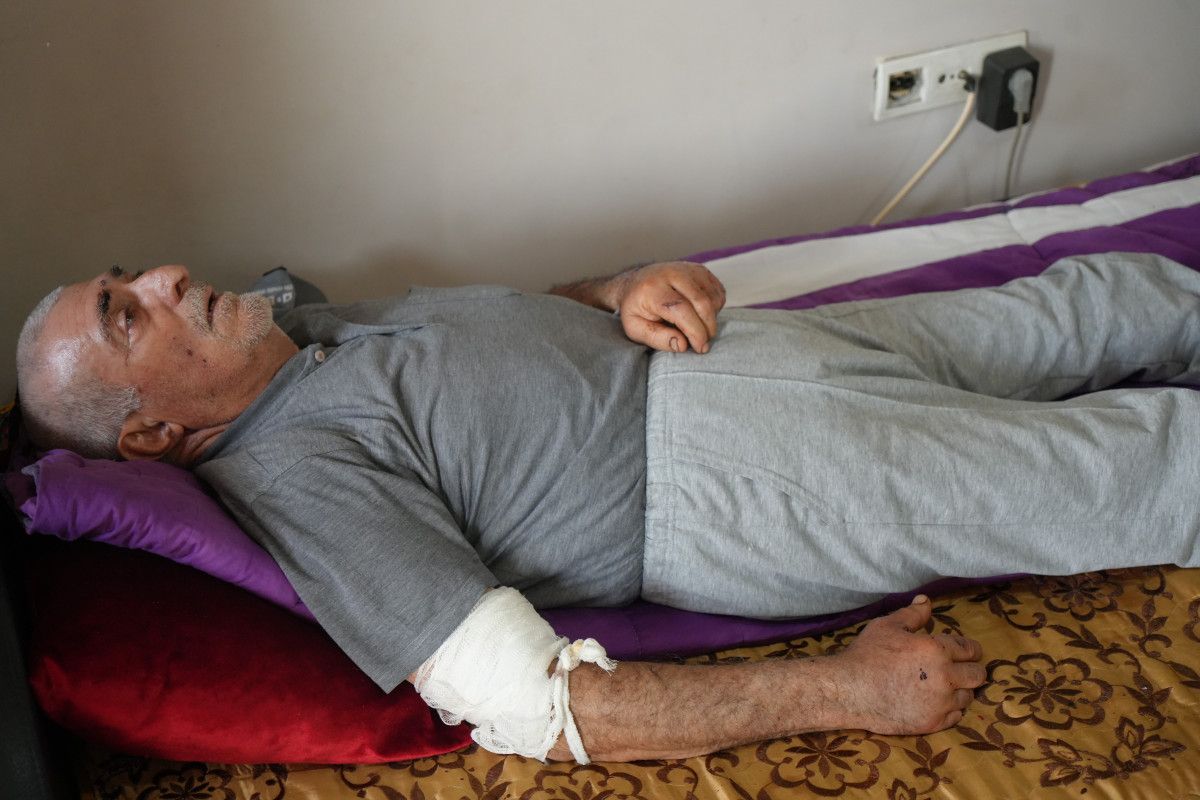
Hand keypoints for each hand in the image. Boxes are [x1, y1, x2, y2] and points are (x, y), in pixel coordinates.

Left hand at [615, 262, 725, 352]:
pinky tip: (701, 314)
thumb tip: (683, 344)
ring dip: (711, 319)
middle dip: (708, 328)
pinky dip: (715, 308)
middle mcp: (671, 273)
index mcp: (652, 289)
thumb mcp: (635, 329)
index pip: (681, 309)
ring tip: (697, 327)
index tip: (700, 348)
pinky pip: (718, 292)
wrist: (634, 283)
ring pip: (713, 298)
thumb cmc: (635, 309)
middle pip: (702, 302)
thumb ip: (658, 338)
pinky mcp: (700, 270)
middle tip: (703, 344)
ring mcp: (688, 269)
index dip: (695, 331)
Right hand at [833, 595, 986, 734]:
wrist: (850, 691)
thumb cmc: (867, 654)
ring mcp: (940, 703)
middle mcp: (945, 677)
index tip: (967, 651)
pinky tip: (937, 702)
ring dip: (961, 690)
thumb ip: (912, 614)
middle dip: (973, 669)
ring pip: (968, 697)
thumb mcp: (887, 626)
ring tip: (947, 686)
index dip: (971, 649)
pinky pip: (956, 717)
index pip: (970, 649)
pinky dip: (951, 709)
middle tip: (961, 668)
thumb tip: (926, 600)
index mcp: (937, 650)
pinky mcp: (932, 723)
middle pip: (978, 675)